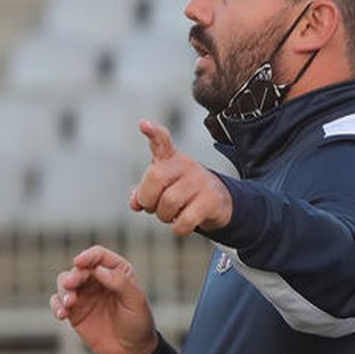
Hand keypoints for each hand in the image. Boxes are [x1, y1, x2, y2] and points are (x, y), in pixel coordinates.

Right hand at [50, 245, 157, 353]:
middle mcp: (99, 280)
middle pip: (79, 269)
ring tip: (70, 303)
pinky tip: (61, 314)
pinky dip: (56, 305)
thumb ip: (120, 283)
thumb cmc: (139, 323)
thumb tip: (99, 270)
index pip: (99, 256)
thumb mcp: (136, 301)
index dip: (88, 256)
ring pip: (65, 283)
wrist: (132, 351)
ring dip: (63, 290)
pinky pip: (58, 302)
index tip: (79, 262)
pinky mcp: (74, 311)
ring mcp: (85, 295)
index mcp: (117, 272)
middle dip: (73, 276)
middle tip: (70, 285)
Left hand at [131, 120, 232, 235]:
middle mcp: (186, 165)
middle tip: (152, 207)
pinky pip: (185, 219)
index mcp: (171, 159)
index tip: (143, 125)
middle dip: (148, 199)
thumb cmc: (183, 192)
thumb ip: (144, 193)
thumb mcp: (162, 188)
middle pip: (155, 178)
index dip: (153, 132)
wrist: (219, 202)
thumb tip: (135, 202)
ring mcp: (200, 181)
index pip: (162, 141)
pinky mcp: (211, 200)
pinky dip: (179, 228)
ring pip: (169, 202)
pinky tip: (181, 226)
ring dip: (164, 216)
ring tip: (171, 215)